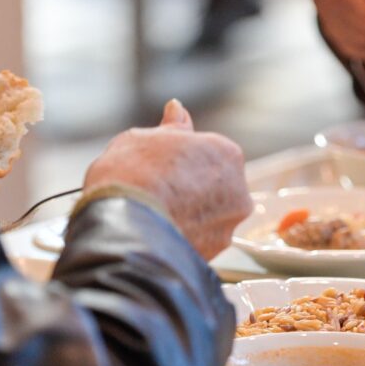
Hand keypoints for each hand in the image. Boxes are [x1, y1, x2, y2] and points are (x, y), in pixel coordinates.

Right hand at [83, 100, 251, 259]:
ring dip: (187, 218)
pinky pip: (197, 243)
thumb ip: (170, 127)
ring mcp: (228, 228)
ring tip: (154, 217)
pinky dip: (182, 240)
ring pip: (207, 219)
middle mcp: (239, 192)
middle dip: (190, 190)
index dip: (179, 161)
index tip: (159, 168)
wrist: (125, 227)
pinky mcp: (214, 257)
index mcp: (227, 154)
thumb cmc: (133, 174)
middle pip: (213, 188)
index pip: (207, 154)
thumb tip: (177, 108)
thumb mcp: (144, 137)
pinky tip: (158, 236)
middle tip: (156, 193)